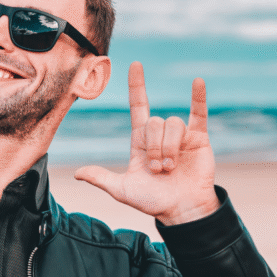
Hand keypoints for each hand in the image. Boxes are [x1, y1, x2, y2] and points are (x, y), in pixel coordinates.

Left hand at [75, 61, 218, 224]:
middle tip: (157, 169)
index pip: (138, 106)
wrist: (181, 210)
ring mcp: (180, 135)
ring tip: (170, 167)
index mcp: (141, 141)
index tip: (135, 65)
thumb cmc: (152, 201)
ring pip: (172, 123)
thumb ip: (101, 178)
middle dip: (154, 147)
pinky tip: (197, 82)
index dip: (137, 86)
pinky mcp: (199, 139)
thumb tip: (77, 174)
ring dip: (169, 147)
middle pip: (154, 122)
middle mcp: (160, 134)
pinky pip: (199, 114)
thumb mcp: (121, 189)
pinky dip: (198, 98)